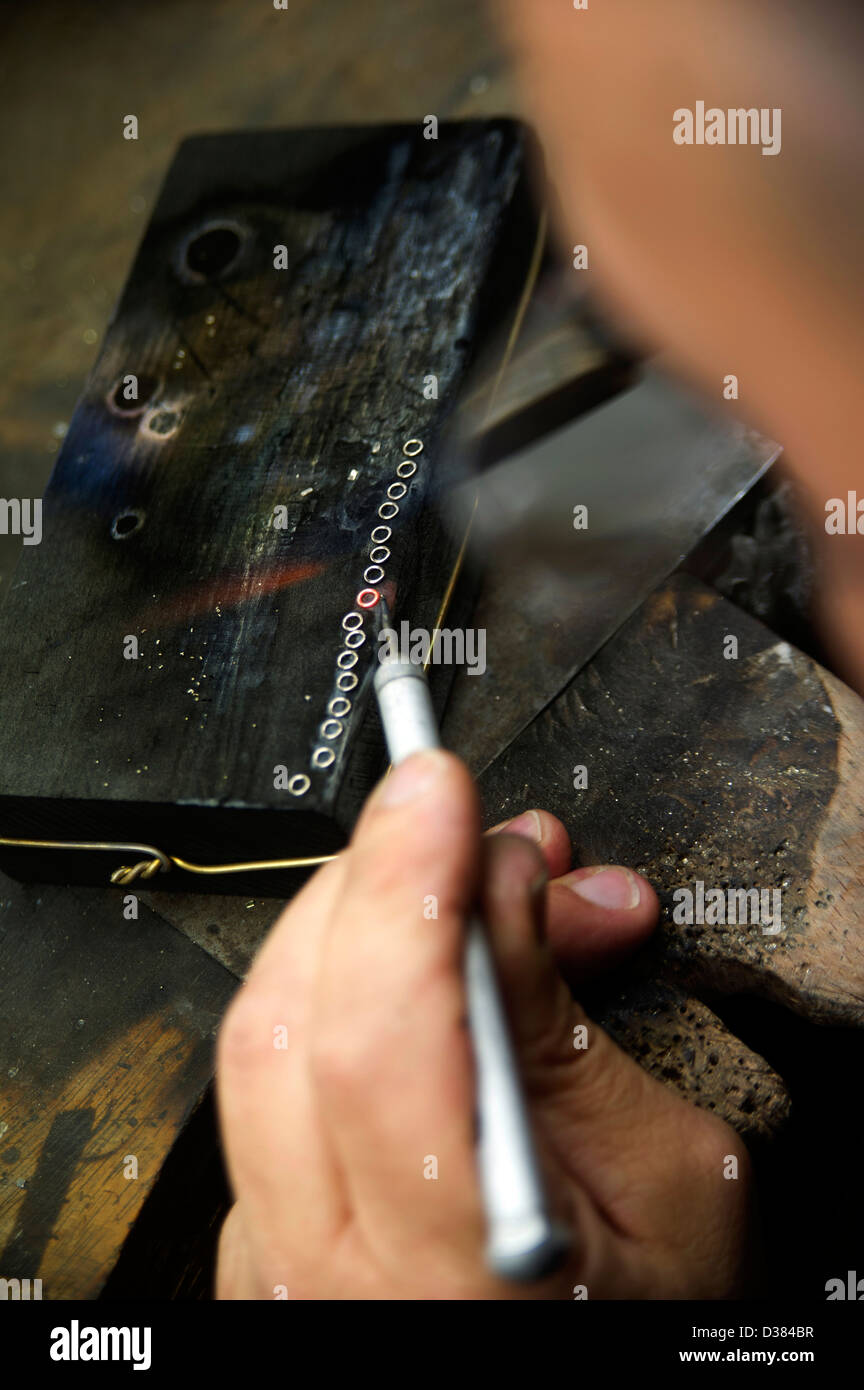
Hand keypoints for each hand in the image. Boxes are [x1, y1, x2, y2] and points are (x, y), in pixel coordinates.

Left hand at [216, 750, 753, 1298]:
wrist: (592, 1385)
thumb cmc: (649, 1328)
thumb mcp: (672, 1178)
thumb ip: (568, 1026)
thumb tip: (498, 873)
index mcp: (449, 1271)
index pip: (374, 1035)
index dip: (402, 883)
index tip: (437, 790)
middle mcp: (326, 1274)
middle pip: (286, 1013)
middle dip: (379, 883)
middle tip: (481, 838)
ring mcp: (273, 1259)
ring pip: (265, 1037)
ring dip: (369, 930)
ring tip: (486, 906)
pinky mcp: (261, 1235)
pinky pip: (274, 1080)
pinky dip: (349, 997)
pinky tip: (431, 979)